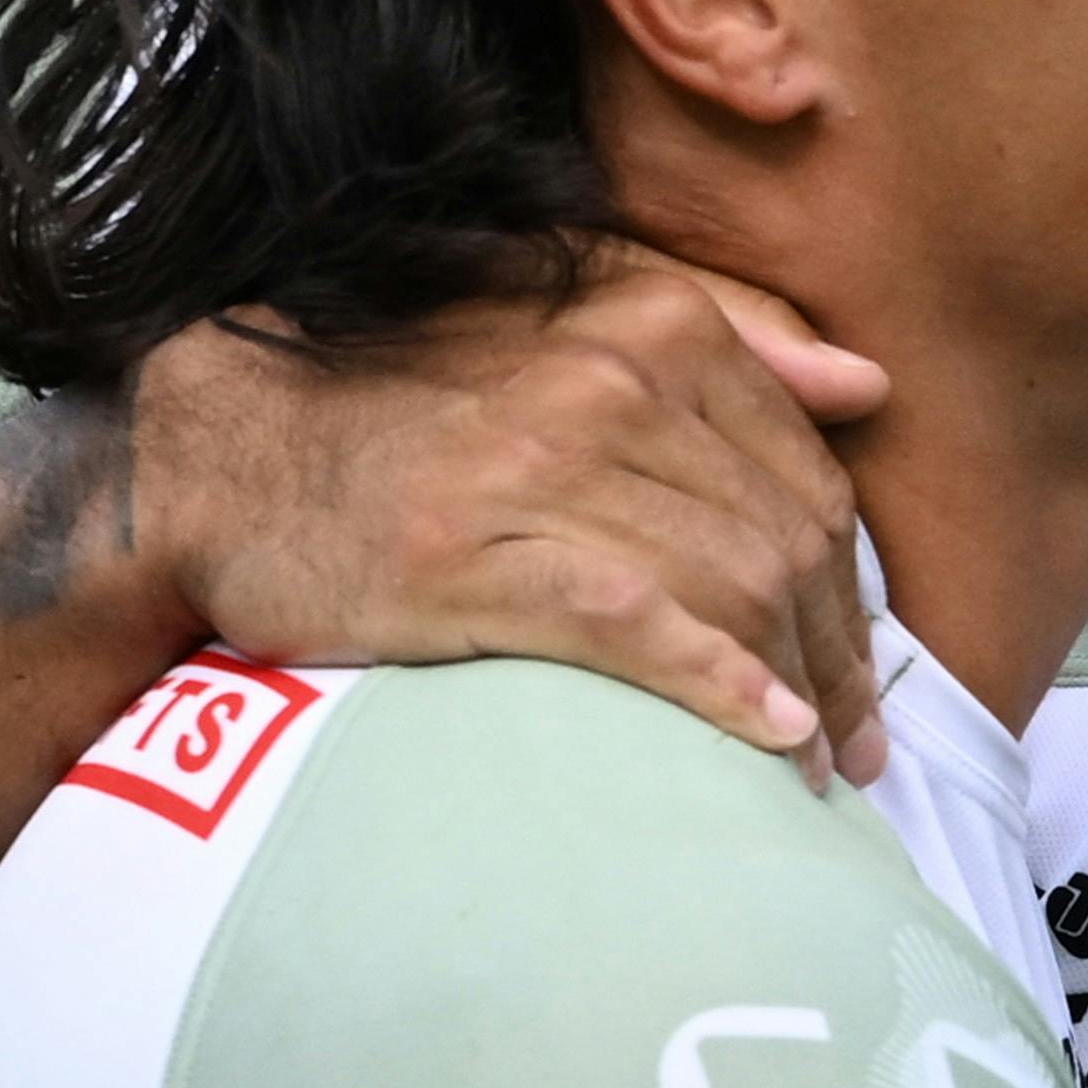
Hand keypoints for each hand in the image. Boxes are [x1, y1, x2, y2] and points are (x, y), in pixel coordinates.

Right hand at [133, 249, 894, 778]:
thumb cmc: (395, 395)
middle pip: (787, 541)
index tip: (859, 664)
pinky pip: (642, 626)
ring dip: (799, 690)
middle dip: (841, 656)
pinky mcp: (480, 558)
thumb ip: (722, 332)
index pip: (805, 472)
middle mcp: (611, 381)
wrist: (221, 446)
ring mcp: (545, 469)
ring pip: (733, 587)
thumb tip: (866, 383)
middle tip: (857, 749)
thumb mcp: (561, 318)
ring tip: (815, 770)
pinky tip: (767, 735)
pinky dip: (720, 685)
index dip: (850, 584)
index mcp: (648, 320)